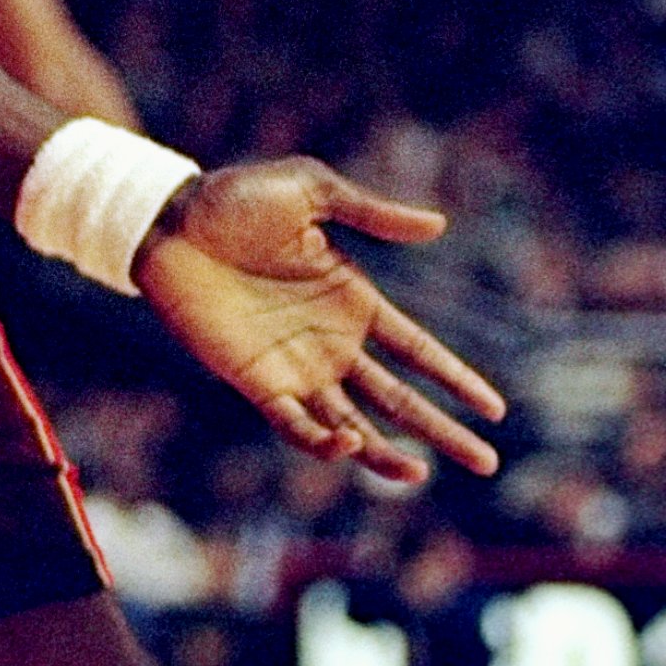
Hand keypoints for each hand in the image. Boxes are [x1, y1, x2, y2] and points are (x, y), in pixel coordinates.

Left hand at [132, 156, 504, 483]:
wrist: (169, 219)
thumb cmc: (237, 198)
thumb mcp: (312, 191)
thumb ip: (371, 213)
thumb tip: (439, 225)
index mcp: (352, 299)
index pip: (417, 351)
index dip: (456, 379)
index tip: (496, 409)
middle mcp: (330, 342)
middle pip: (399, 399)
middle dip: (442, 431)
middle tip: (487, 462)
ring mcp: (294, 367)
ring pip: (353, 426)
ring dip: (385, 454)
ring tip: (420, 474)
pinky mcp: (255, 381)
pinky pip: (295, 425)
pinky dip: (322, 444)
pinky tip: (348, 444)